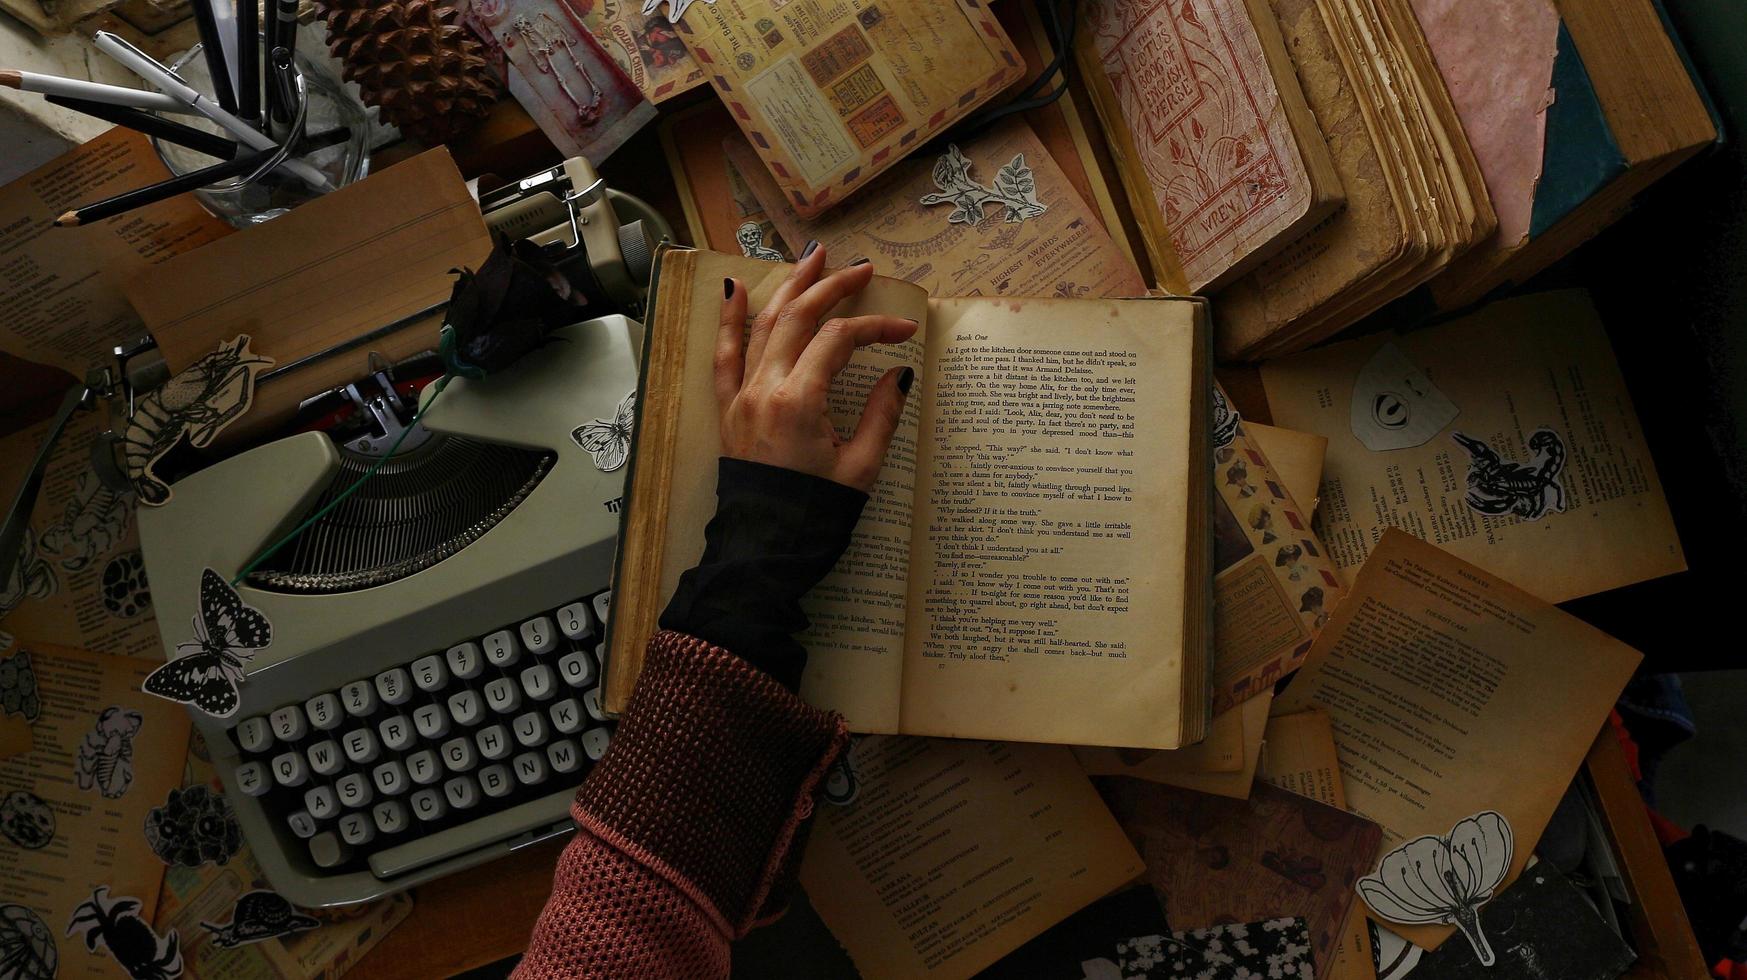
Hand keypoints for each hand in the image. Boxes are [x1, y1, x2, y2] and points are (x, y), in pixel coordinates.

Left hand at [716, 244, 917, 491]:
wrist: (765, 548)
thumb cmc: (814, 514)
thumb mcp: (861, 467)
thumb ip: (882, 414)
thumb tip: (899, 374)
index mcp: (799, 400)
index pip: (839, 340)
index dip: (875, 327)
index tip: (904, 332)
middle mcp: (764, 388)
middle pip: (799, 317)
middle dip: (832, 288)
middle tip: (861, 268)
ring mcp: (741, 396)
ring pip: (763, 325)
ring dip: (789, 288)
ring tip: (812, 259)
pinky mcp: (727, 409)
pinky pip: (724, 356)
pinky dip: (730, 320)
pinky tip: (736, 289)